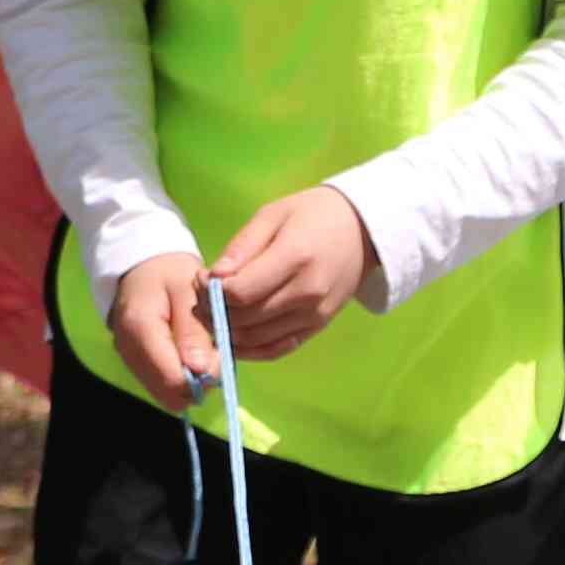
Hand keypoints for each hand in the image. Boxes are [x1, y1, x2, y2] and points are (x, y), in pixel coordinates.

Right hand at [107, 251, 218, 406]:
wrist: (142, 266)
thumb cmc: (168, 272)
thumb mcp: (187, 290)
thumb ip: (194, 330)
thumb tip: (201, 371)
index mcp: (140, 328)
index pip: (173, 380)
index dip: (204, 377)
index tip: (220, 353)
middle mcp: (128, 350)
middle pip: (169, 395)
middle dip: (199, 382)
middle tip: (213, 352)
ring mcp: (129, 360)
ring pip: (167, 395)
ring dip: (191, 380)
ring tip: (202, 348)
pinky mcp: (135, 364)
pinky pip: (162, 386)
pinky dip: (181, 376)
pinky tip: (190, 351)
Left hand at [207, 186, 371, 362]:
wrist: (362, 230)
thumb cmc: (312, 214)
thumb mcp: (273, 215)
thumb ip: (242, 247)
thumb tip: (212, 277)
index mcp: (296, 257)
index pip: (241, 292)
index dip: (212, 292)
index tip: (203, 278)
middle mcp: (308, 292)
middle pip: (246, 318)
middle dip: (215, 312)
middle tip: (202, 297)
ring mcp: (315, 314)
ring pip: (257, 338)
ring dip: (228, 331)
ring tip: (216, 312)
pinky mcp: (318, 326)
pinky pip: (277, 349)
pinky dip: (250, 349)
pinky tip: (234, 336)